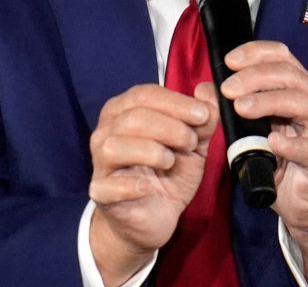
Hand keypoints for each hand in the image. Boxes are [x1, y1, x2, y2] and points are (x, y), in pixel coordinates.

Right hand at [87, 83, 218, 285]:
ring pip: (116, 146)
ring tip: (170, 161)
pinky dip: (132, 185)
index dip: (176, 102)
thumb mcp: (193, 144)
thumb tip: (208, 91)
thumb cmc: (168, 174)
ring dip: (152, 151)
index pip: (144, 94)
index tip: (202, 115)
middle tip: (191, 142)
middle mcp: (106, 132)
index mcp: (125, 111)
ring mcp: (100, 163)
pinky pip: (108, 185)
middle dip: (170, 127)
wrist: (153, 217)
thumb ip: (203, 118)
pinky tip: (148, 187)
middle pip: (133, 117)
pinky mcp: (100, 193)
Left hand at [221, 41, 307, 282]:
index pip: (282, 56)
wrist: (307, 204)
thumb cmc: (282, 161)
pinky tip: (272, 142)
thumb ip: (233, 107)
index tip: (229, 61)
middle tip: (227, 89)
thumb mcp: (253, 131)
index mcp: (302, 88)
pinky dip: (289, 143)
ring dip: (267, 101)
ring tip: (240, 109)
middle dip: (255, 77)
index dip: (255, 53)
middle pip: (289, 74)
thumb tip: (204, 89)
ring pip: (300, 102)